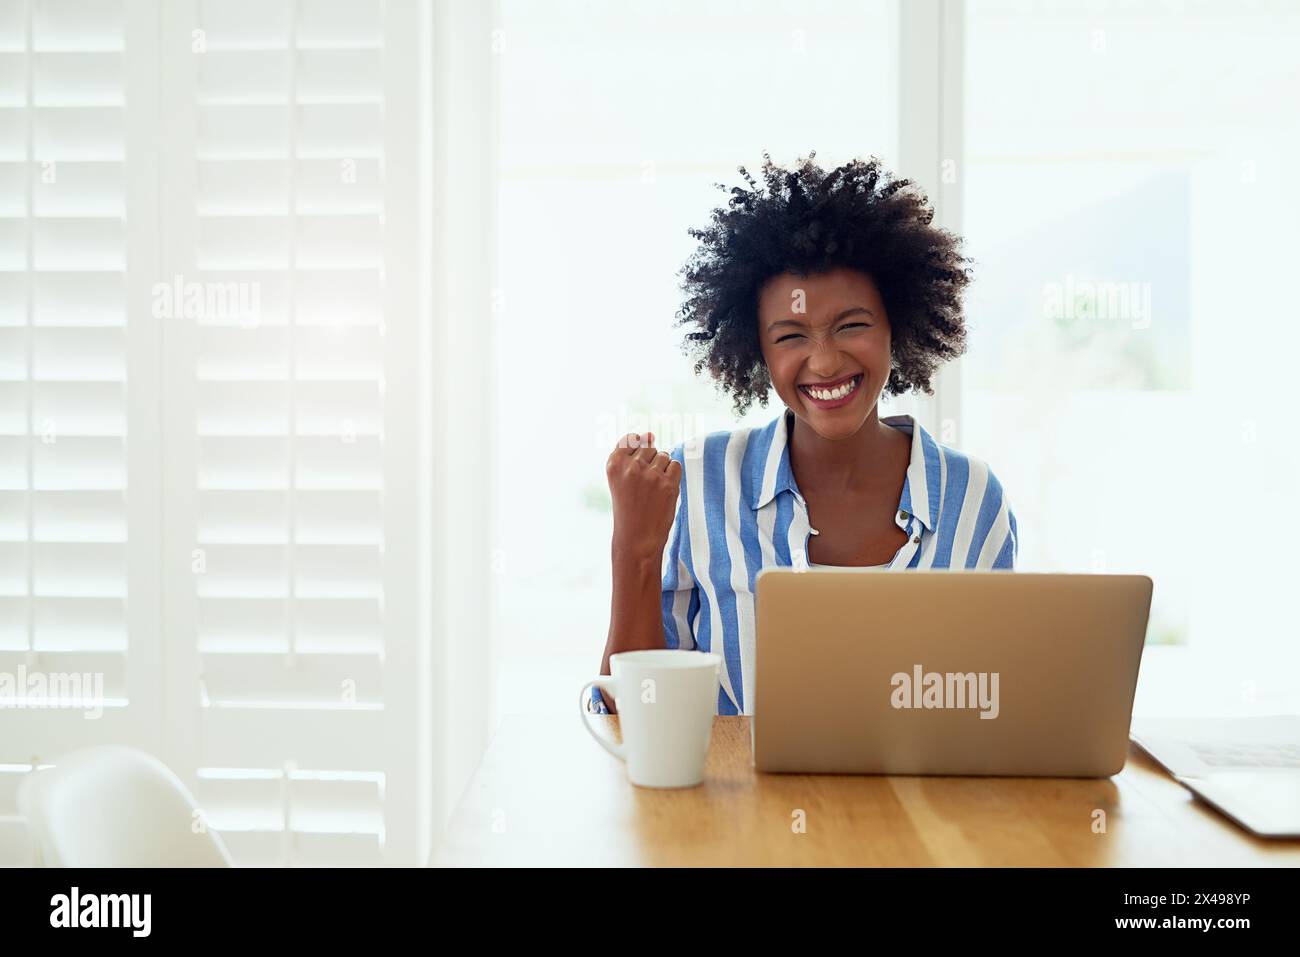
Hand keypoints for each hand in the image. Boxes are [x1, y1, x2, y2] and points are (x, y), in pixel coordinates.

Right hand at [605, 431, 682, 563]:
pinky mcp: (668, 484)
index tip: (634, 469)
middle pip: (649, 448)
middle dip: (650, 462)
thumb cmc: (628, 506)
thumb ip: (631, 453)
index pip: (630, 439)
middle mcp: (631, 467)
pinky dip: (672, 476)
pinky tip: (663, 491)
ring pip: (664, 456)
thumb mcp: (619, 477)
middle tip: (643, 486)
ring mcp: (651, 475)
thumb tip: (650, 434)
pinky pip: (676, 465)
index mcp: (614, 464)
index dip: (635, 453)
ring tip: (652, 490)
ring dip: (661, 470)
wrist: (636, 538)